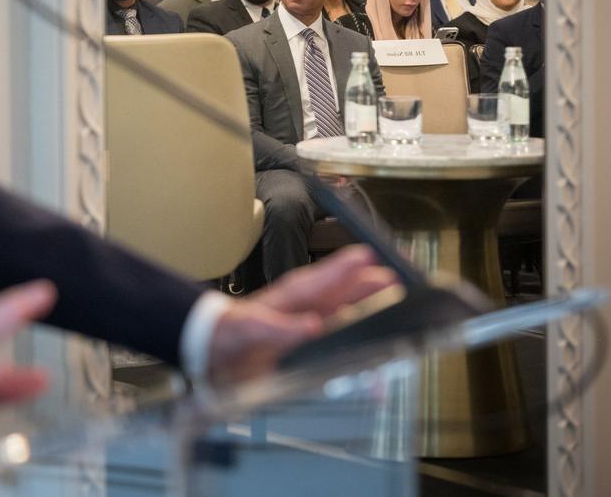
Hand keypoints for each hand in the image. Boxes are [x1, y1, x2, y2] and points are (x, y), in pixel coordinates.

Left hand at [205, 246, 396, 383]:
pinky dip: (358, 343)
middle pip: (341, 292)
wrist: (213, 354)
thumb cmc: (226, 334)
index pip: (320, 278)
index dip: (344, 267)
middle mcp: (301, 308)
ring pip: (345, 312)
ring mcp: (307, 325)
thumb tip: (312, 325)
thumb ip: (276, 328)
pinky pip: (338, 341)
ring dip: (368, 306)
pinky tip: (373, 347)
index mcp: (286, 297)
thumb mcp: (246, 330)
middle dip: (369, 283)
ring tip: (395, 299)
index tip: (367, 256)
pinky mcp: (309, 346)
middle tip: (397, 277)